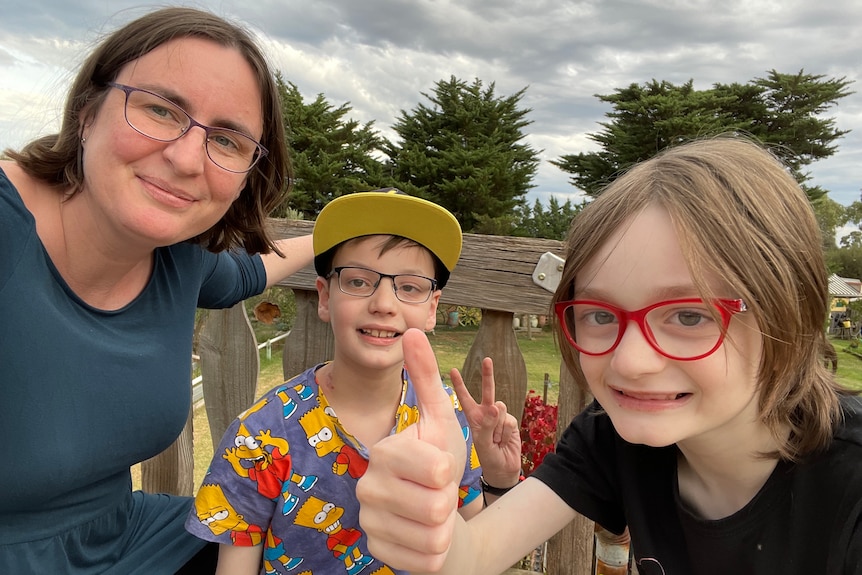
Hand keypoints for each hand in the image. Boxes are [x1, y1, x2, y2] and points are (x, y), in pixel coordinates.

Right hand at [357, 328, 464, 571]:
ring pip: (433, 536)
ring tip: (434, 513)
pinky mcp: (378, 551)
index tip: (439, 466)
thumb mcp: (440, 419)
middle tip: (437, 493)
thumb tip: (412, 329)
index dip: (449, 471)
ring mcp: (370, 522)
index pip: (437, 470)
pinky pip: (426, 561)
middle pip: (436, 506)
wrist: (437, 511)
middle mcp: (367, 487)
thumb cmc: (439, 461)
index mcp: (383, 452)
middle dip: (449, 501)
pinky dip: (437, 551)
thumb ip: (425, 377)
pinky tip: (426, 537)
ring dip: (446, 527)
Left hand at [451, 359, 521, 488]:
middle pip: (488, 391)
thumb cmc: (487, 457)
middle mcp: (486, 413)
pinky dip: (506, 432)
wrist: (503, 469)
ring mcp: (499, 417)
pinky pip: (509, 420)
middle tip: (487, 360)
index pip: (465, 398)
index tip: (453, 370)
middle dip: (488, 375)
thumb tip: (497, 405)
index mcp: (473, 417)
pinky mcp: (511, 422)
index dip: (460, 384)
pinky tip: (503, 441)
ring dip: (497, 428)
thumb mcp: (482, 443)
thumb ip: (488, 425)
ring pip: (500, 409)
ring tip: (495, 441)